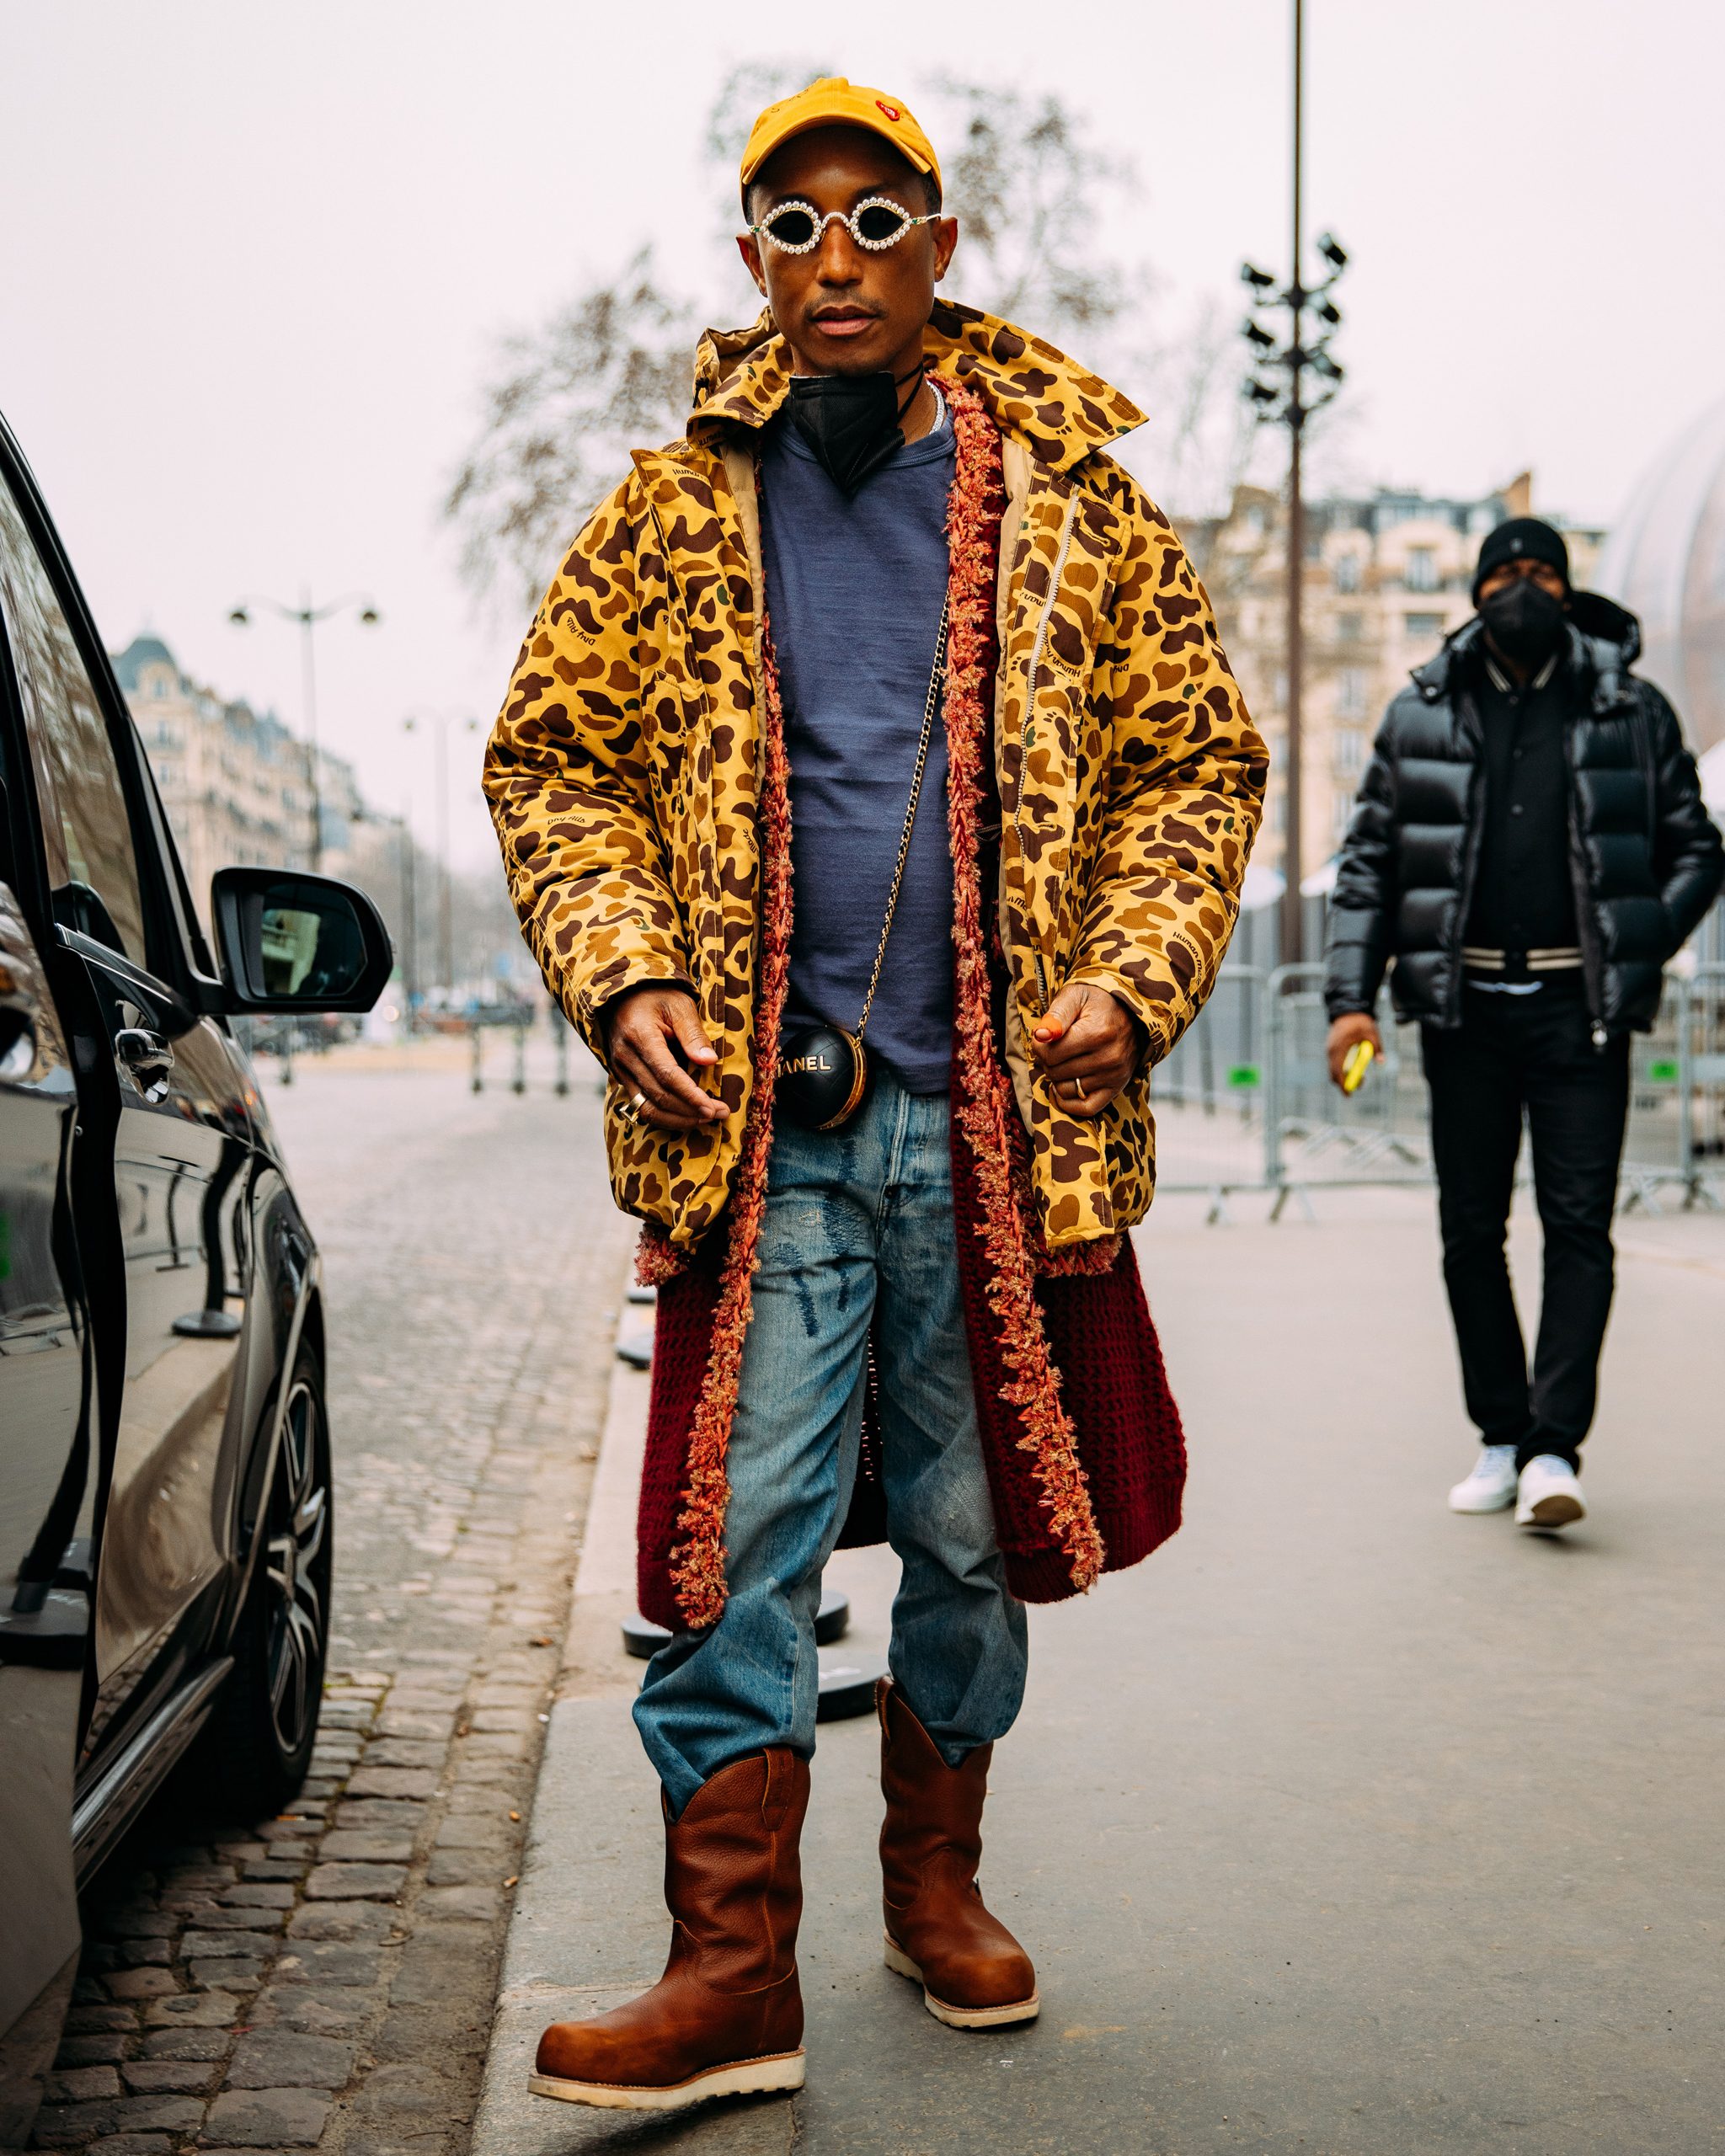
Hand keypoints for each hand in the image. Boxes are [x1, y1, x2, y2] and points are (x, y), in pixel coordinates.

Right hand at [604, 986, 725, 1131]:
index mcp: (640, 1036)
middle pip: (659, 1096)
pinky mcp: (622, 1078)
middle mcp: (625, 1057)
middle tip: (719, 1113)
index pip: (667, 1075)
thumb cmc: (656, 996)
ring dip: (677, 1120)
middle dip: (691, 1110)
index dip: (691, 1095)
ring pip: (647, 1108)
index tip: (714, 1108)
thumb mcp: (679, 1006)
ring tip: (704, 1118)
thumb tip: (710, 1061)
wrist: (622, 995)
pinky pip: (640, 1106)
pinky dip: (664, 1116)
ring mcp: (620, 1070)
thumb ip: (694, 1034)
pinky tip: (685, 1116)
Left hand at [1030, 982, 1146, 1118]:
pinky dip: (1069, 1103)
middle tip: (1057, 1048)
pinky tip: (1066, 1087)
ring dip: (1058, 1078)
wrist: (1132, 1013)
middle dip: (1048, 1060)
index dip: (1039, 1045)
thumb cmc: (1098, 1003)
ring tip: (1066, 1062)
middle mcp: (1109, 1057)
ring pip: (1066, 1090)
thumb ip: (1056, 1014)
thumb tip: (1040, 1036)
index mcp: (1097, 1033)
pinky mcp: (1117, 1088)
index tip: (1045, 1037)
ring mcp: (1114, 1075)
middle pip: (1055, 1072)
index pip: (1049, 1053)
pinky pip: (1086, 1109)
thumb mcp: (1076, 995)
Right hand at [1326, 1011, 1383, 1089]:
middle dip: (1344, 1083)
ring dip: (1345, 1077)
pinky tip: (1355, 1069)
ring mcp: (1330, 1049)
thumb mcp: (1372, 1034)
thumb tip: (1381, 1062)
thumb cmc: (1361, 1022)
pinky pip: (1334, 1064)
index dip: (1342, 1084)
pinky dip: (1342, 1070)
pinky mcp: (1331, 1048)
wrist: (1348, 1010)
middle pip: (1333, 1073)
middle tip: (1360, 1086)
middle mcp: (1331, 1050)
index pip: (1337, 1071)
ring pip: (1333, 1070)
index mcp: (1339, 1047)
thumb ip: (1376, 1049)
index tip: (1349, 1094)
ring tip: (1362, 1077)